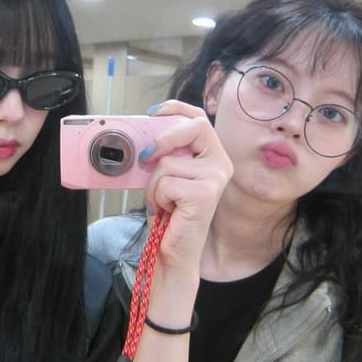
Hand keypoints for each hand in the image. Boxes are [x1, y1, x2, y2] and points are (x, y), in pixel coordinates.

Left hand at [140, 101, 231, 277]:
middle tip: (145, 157)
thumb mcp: (166, 176)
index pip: (199, 118)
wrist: (172, 252)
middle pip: (192, 127)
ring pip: (168, 162)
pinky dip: (157, 197)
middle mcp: (220, 165)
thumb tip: (141, 135)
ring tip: (163, 202)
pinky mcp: (204, 194)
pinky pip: (165, 182)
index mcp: (213, 157)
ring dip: (153, 184)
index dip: (177, 108)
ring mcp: (215, 179)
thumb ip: (163, 154)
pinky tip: (167, 210)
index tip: (154, 112)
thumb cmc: (169, 215)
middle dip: (162, 139)